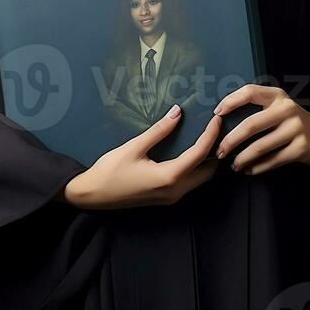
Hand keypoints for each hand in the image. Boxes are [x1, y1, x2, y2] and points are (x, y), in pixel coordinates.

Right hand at [63, 104, 221, 208]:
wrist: (92, 195)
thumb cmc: (110, 170)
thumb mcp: (134, 147)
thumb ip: (158, 130)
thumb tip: (178, 112)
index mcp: (169, 178)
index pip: (199, 154)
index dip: (210, 135)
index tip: (217, 119)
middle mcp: (175, 191)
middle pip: (207, 171)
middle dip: (215, 150)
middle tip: (217, 128)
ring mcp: (171, 197)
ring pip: (200, 179)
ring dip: (207, 160)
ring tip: (208, 136)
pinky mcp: (165, 197)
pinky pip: (190, 182)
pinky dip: (197, 167)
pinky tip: (192, 150)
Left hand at [213, 84, 309, 175]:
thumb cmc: (290, 121)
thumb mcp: (278, 106)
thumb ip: (258, 108)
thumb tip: (223, 119)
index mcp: (277, 96)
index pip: (250, 92)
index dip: (230, 101)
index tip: (217, 114)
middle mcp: (286, 109)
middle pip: (251, 124)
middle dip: (231, 140)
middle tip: (219, 151)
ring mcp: (295, 129)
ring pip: (260, 146)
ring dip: (243, 158)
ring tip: (234, 165)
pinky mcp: (300, 148)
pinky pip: (273, 160)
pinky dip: (258, 167)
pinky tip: (249, 170)